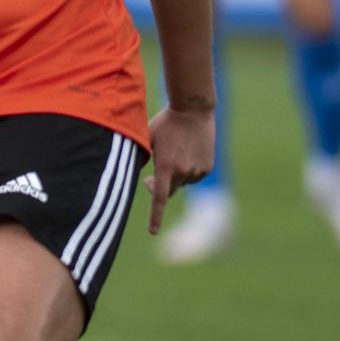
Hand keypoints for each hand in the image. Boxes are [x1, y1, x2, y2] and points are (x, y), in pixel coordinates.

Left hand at [143, 104, 214, 234]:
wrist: (194, 109)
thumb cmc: (164, 123)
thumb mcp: (145, 138)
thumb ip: (139, 158)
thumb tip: (132, 174)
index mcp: (165, 167)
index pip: (159, 197)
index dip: (155, 216)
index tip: (153, 231)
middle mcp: (183, 172)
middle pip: (168, 191)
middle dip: (160, 187)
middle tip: (150, 178)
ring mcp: (198, 170)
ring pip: (182, 183)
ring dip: (175, 175)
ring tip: (175, 152)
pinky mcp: (208, 167)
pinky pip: (194, 176)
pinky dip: (188, 170)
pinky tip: (187, 152)